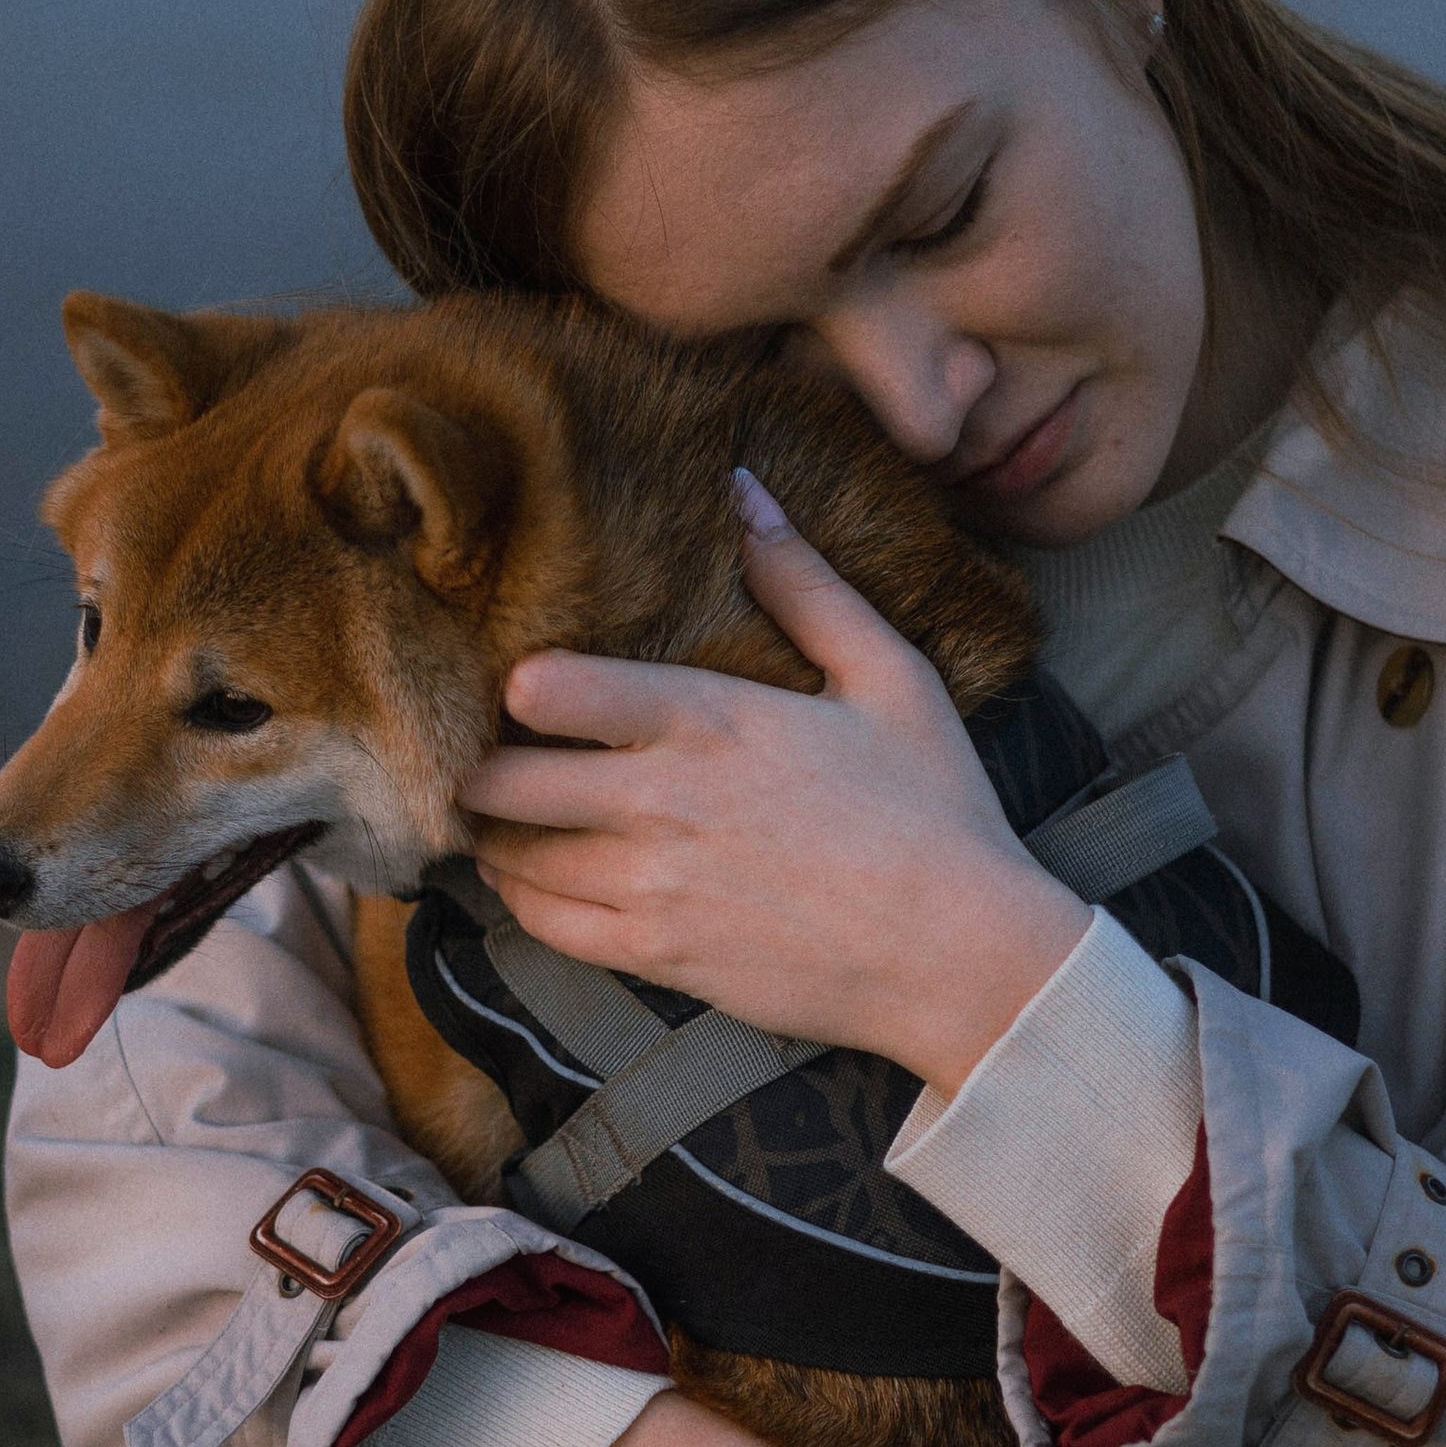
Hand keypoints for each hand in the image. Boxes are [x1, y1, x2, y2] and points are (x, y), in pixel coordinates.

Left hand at [468, 476, 1085, 1101]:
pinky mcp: (658, 956)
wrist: (963, 956)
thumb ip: (806, 584)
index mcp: (711, 720)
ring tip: (503, 811)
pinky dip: (520, 897)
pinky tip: (534, 875)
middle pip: (502, 780)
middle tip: (486, 751)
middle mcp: (663, 803)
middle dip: (482, 763)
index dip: (516, 686)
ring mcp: (652, 887)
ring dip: (493, 832)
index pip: (552, 690)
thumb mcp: (890, 677)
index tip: (520, 685)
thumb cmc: (934, 810)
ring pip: (510, 856)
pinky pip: (542, 926)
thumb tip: (743, 490)